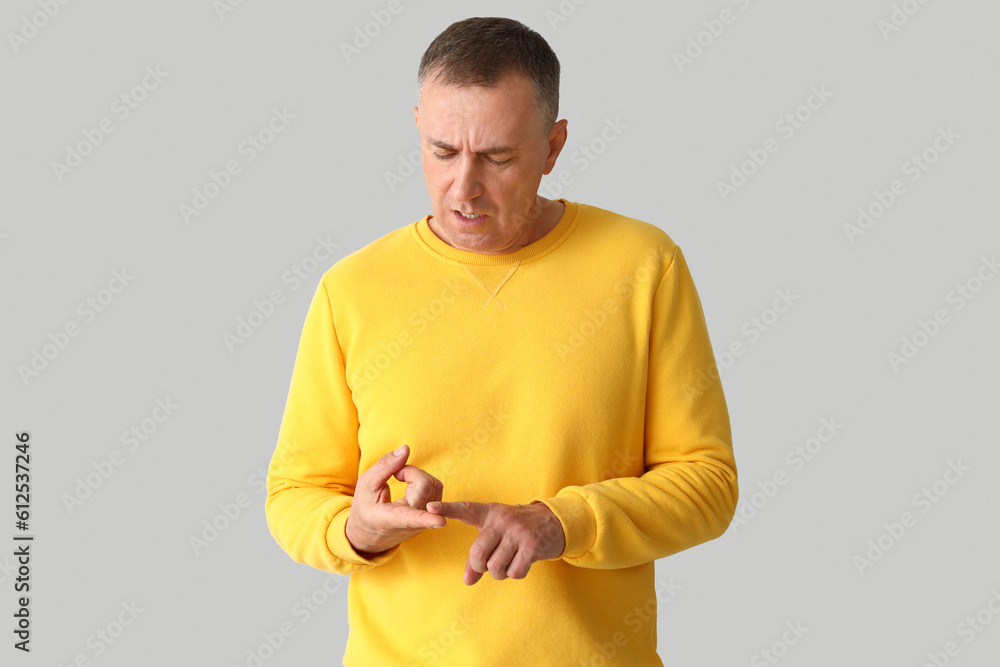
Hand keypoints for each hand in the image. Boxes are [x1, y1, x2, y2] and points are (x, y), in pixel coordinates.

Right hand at [345, 444, 444, 554]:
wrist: (369, 531)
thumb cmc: (366, 507)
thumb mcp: (366, 484)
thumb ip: (385, 466)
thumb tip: (406, 449)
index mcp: (392, 519)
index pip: (412, 519)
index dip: (427, 519)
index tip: (441, 521)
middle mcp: (413, 524)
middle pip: (425, 486)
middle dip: (411, 471)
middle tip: (394, 474)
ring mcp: (425, 521)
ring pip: (434, 485)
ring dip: (418, 475)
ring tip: (400, 479)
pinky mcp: (432, 515)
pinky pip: (436, 488)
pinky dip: (423, 479)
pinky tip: (409, 483)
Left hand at [426, 500, 565, 584]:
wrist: (553, 522)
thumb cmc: (516, 530)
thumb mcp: (496, 534)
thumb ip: (478, 556)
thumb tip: (467, 580)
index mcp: (488, 513)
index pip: (465, 509)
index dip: (446, 509)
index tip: (430, 508)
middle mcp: (502, 520)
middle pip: (478, 554)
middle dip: (480, 566)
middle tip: (489, 563)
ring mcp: (518, 532)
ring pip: (496, 567)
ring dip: (500, 572)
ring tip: (508, 561)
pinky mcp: (532, 546)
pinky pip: (514, 572)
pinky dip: (516, 573)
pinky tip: (522, 561)